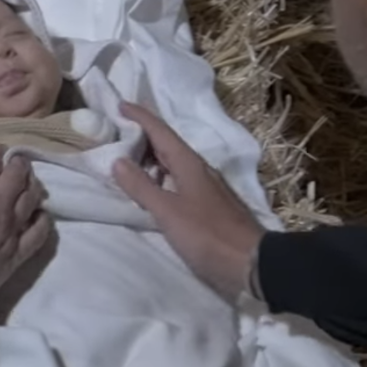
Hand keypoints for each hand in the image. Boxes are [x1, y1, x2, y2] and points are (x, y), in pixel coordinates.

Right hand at [0, 144, 51, 309]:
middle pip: (17, 174)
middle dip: (18, 164)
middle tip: (18, 162)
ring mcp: (12, 227)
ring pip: (31, 198)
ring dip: (33, 186)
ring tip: (31, 182)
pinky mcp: (17, 252)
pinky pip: (38, 233)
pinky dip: (42, 220)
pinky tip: (41, 215)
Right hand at [112, 103, 264, 302]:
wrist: (251, 262)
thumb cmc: (207, 235)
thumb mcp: (168, 212)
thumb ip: (142, 187)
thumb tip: (118, 161)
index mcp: (189, 164)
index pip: (161, 131)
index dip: (140, 117)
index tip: (120, 104)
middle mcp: (199, 170)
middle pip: (168, 145)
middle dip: (143, 137)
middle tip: (116, 134)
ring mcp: (207, 187)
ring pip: (174, 163)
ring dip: (151, 159)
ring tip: (127, 161)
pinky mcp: (209, 205)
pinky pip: (179, 180)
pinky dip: (161, 178)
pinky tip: (153, 190)